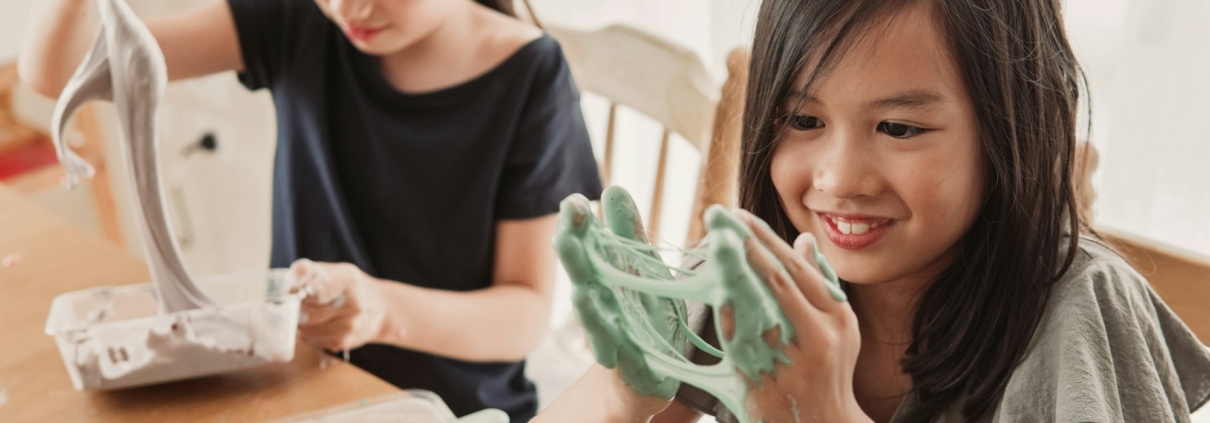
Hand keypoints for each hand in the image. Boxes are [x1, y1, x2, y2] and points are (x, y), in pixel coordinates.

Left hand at [290, 259, 387, 351]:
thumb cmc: (352, 287)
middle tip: (291, 307)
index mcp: (349, 281)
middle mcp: (354, 304)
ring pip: (309, 330)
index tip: (289, 293)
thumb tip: (288, 284)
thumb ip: (310, 272)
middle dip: (294, 312)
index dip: (295, 294)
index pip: (312, 292)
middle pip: (308, 314)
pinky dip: (308, 334)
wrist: (381, 307)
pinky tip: (313, 326)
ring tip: (300, 316)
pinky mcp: (345, 341)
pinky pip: (315, 340)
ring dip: (299, 325)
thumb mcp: (337, 271)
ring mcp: (351, 325)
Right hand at [553, 188, 682, 418]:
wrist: (653, 373)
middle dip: (574, 256)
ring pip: (594, 318)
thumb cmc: (644, 315)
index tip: (572, 201)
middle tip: (564, 231)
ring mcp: (613, 337)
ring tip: (578, 289)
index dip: (579, 227)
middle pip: (584, 279)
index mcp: (604, 280)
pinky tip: (604, 337)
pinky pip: (620, 353)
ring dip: (586, 304)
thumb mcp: (642, 268)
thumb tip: (612, 188)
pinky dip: (610, 341)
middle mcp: (601, 306)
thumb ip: (627, 232)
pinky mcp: (631, 365)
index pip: (586, 248)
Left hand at [734, 210, 870, 422]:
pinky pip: (742, 340)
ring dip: (732, 271)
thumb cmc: (830, 369)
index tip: (740, 215)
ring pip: (759, 304)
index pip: (797, 267)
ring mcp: (793, 358)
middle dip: (746, 243)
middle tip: (719, 216)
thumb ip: (822, 283)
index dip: (766, 238)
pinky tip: (713, 289)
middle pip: (778, 278)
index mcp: (838, 315)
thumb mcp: (840, 326)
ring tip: (712, 243)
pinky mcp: (768, 379)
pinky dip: (728, 313)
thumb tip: (804, 240)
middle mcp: (819, 333)